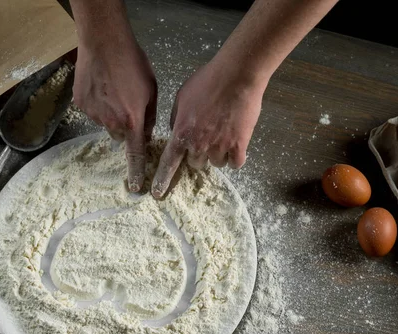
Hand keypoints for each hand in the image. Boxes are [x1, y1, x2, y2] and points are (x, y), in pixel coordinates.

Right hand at [73, 35, 156, 191]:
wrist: (104, 43)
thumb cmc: (133, 63)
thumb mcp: (151, 89)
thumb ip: (149, 116)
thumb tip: (145, 133)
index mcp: (133, 121)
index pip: (135, 154)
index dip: (136, 172)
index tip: (136, 187)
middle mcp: (112, 123)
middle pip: (120, 135)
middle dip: (125, 126)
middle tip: (126, 103)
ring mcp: (93, 115)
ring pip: (105, 122)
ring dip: (110, 113)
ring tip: (113, 89)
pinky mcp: (80, 105)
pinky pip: (92, 111)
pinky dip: (97, 103)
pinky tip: (101, 85)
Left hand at [151, 58, 265, 198]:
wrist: (237, 76)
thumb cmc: (208, 81)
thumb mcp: (181, 97)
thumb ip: (176, 119)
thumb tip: (177, 131)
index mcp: (182, 133)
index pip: (168, 163)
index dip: (162, 180)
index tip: (157, 194)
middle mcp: (199, 144)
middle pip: (195, 164)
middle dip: (198, 154)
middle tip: (205, 137)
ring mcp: (220, 146)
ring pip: (216, 164)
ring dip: (217, 154)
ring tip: (223, 134)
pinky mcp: (240, 145)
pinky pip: (235, 163)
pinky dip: (235, 156)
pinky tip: (236, 143)